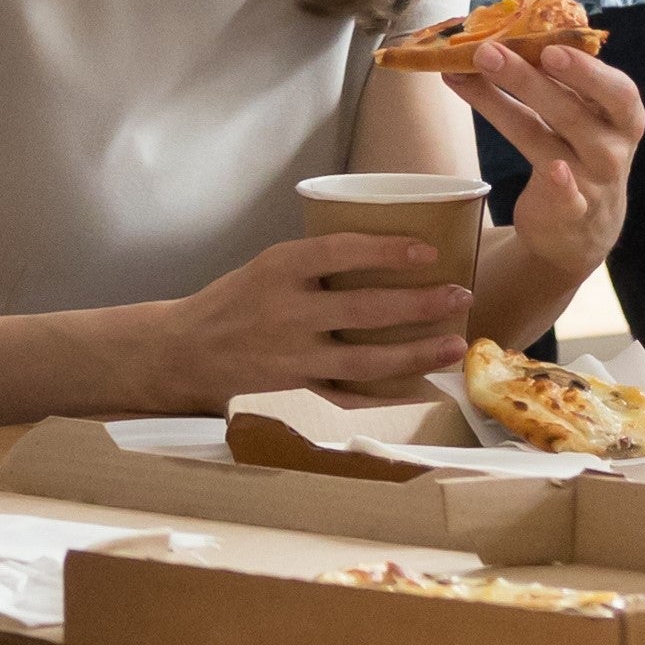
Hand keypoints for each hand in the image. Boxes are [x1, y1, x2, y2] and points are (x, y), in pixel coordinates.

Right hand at [147, 233, 473, 405]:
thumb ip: (316, 263)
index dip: (387, 250)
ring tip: (454, 343)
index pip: (341, 251)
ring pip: (366, 357)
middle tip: (460, 294)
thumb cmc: (235, 301)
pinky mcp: (295, 389)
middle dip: (420, 303)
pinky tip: (419, 387)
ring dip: (416, 352)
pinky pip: (349, 395)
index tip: (428, 250)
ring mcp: (292, 355)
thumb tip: (386, 252)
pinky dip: (386, 393)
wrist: (184, 351)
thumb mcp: (267, 265)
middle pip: (366, 308)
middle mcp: (287, 310)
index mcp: (280, 267)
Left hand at [464, 43, 642, 280]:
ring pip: (548, 143)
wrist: (583, 229)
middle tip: (488, 51)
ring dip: (506, 108)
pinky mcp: (570, 213)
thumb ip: (555, 83)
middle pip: (572, 110)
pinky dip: (563, 186)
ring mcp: (592, 182)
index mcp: (621, 117)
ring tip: (470, 77)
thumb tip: (498, 36)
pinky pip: (568, 199)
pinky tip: (554, 170)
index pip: (615, 89)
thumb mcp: (581, 117)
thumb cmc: (578, 154)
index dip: (585, 69)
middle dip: (528, 78)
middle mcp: (611, 148)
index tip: (549, 46)